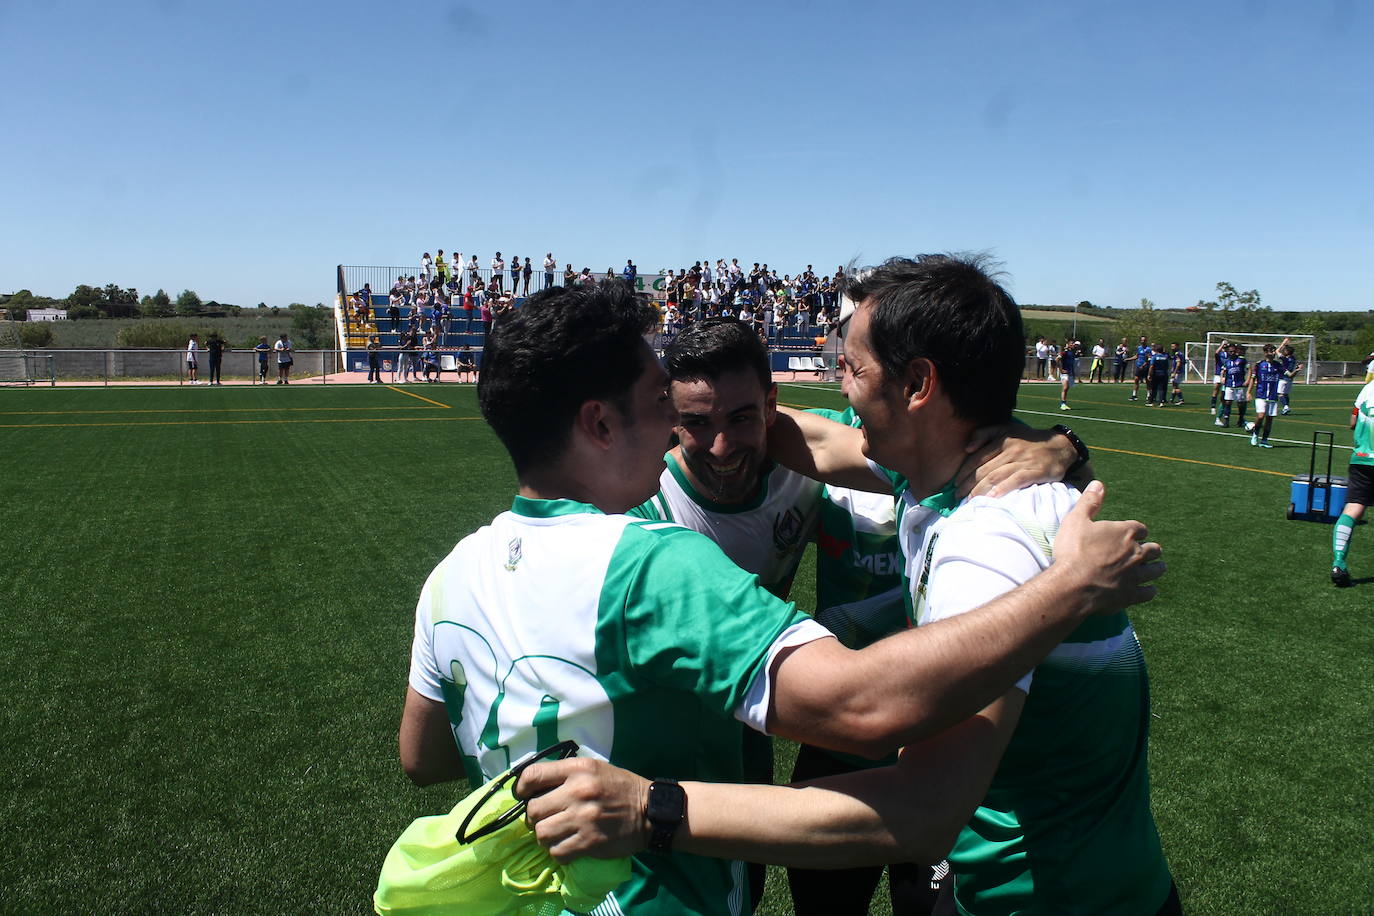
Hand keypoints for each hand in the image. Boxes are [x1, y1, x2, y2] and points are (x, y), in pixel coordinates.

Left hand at [516, 757, 650, 862]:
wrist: (651, 812)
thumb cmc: (620, 788)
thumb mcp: (594, 769)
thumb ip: (565, 775)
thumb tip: (532, 787)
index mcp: (578, 769)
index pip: (532, 775)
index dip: (521, 788)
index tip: (524, 796)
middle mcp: (578, 791)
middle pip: (533, 810)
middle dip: (535, 817)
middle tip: (546, 819)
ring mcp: (583, 818)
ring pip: (541, 834)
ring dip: (545, 837)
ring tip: (556, 834)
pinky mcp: (589, 842)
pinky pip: (557, 852)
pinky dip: (558, 852)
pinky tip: (568, 846)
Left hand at [956, 425, 1076, 498]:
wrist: (1060, 445)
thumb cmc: (1028, 440)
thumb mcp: (1007, 429)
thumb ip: (985, 434)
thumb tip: (967, 448)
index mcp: (1001, 440)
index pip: (977, 458)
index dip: (963, 472)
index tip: (954, 484)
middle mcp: (1010, 450)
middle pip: (983, 470)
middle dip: (967, 484)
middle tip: (957, 496)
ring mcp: (1023, 461)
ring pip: (996, 477)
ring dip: (979, 490)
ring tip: (969, 501)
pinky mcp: (1036, 471)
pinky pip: (1016, 481)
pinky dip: (1002, 489)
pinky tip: (992, 498)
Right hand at [1052, 481, 1163, 614]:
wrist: (1073, 584)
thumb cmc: (1073, 550)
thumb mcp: (1076, 520)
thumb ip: (1090, 502)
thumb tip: (1098, 483)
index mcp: (1125, 533)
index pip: (1140, 529)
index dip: (1138, 531)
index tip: (1137, 533)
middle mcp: (1136, 553)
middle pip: (1152, 549)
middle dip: (1152, 549)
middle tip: (1153, 550)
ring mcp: (1135, 575)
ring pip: (1155, 571)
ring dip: (1157, 568)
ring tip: (1159, 567)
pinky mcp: (1131, 595)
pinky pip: (1148, 592)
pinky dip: (1150, 590)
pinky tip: (1151, 590)